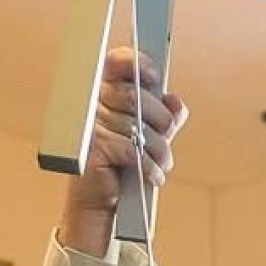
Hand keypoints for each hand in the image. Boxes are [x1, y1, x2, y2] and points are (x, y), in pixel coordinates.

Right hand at [58, 49, 187, 250]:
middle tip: (165, 135)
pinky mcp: (92, 150)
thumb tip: (175, 101)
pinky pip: (132, 151)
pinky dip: (149, 167)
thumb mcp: (150, 135)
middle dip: (160, 119)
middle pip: (135, 96)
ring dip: (158, 150)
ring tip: (160, 163)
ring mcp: (90, 127)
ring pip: (137, 127)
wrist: (101, 202)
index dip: (136, 64)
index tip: (153, 76)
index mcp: (104, 93)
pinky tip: (152, 175)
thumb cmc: (123, 164)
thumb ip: (165, 116)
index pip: (116, 63)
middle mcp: (93, 106)